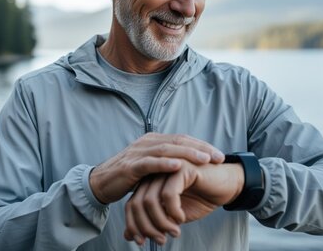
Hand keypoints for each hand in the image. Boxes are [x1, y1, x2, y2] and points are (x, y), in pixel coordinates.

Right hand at [89, 133, 224, 203]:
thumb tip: (190, 163)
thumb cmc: (129, 176)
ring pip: (168, 150)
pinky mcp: (130, 166)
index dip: (202, 145)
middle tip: (219, 157)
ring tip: (205, 160)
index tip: (220, 155)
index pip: (183, 139)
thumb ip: (167, 161)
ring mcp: (138, 153)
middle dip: (201, 149)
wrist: (101, 183)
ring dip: (188, 154)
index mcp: (154, 140)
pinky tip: (179, 166)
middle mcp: (147, 142)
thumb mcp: (151, 165)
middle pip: (179, 141)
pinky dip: (165, 164)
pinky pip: (150, 163)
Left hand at [123, 161, 243, 244]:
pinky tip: (181, 218)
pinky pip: (168, 194)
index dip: (134, 226)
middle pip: (137, 204)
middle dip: (146, 227)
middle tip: (161, 240)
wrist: (226, 185)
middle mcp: (155, 174)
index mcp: (150, 183)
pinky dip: (173, 212)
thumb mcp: (172, 216)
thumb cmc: (200, 198)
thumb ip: (152, 222)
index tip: (141, 241)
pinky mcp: (180, 168)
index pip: (131, 205)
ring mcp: (166, 169)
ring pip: (150, 200)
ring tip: (174, 232)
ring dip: (160, 223)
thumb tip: (130, 236)